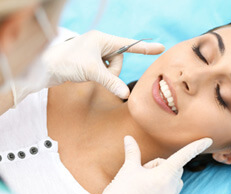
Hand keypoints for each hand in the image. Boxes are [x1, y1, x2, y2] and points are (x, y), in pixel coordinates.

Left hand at [43, 30, 164, 98]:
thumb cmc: (67, 62)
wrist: (48, 67)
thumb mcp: (92, 71)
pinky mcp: (92, 62)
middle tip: (97, 73)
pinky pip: (104, 71)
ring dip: (104, 75)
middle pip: (119, 61)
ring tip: (90, 73)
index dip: (145, 48)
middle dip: (112, 71)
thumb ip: (111, 82)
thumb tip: (126, 95)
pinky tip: (87, 73)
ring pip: (112, 68)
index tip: (161, 48)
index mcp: (103, 39)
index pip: (129, 44)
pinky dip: (99, 76)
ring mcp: (96, 53)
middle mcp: (101, 44)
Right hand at [85, 136, 211, 193]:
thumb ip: (133, 151)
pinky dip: (167, 191)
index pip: (183, 156)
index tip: (208, 140)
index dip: (196, 146)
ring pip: (175, 182)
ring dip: (165, 179)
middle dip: (162, 166)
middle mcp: (171, 189)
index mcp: (163, 175)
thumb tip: (128, 137)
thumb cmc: (121, 192)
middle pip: (174, 168)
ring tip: (145, 184)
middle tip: (144, 172)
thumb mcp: (128, 169)